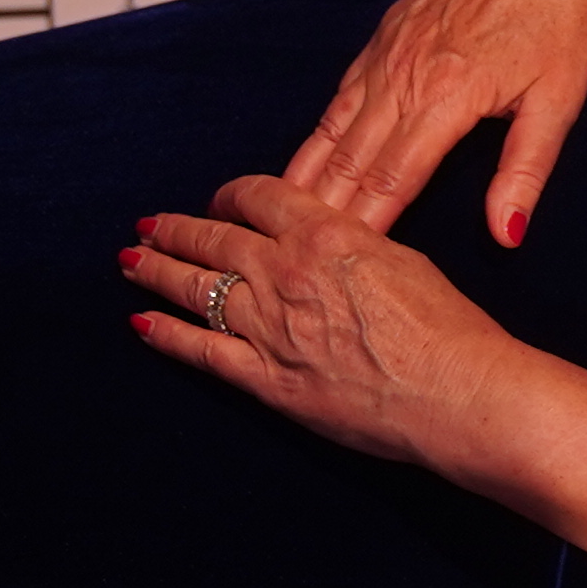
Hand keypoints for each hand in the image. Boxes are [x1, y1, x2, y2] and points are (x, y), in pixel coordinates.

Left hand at [125, 175, 535, 476]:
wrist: (455, 391)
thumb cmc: (447, 328)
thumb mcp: (402, 258)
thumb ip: (351, 245)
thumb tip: (327, 244)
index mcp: (324, 234)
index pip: (257, 198)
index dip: (230, 196)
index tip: (219, 202)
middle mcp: (286, 273)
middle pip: (214, 239)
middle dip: (176, 229)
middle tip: (150, 225)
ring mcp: (270, 327)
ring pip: (197, 288)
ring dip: (157, 272)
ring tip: (131, 262)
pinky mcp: (267, 379)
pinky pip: (202, 351)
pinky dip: (167, 335)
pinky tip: (142, 323)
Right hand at [287, 0, 586, 239]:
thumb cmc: (564, 19)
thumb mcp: (558, 102)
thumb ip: (524, 172)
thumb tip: (504, 234)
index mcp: (448, 93)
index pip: (392, 178)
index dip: (363, 226)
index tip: (337, 267)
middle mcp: (406, 70)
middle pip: (350, 158)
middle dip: (318, 212)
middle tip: (286, 258)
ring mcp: (390, 49)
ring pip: (334, 126)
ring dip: (306, 176)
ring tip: (275, 221)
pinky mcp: (387, 32)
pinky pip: (342, 94)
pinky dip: (319, 133)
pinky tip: (304, 162)